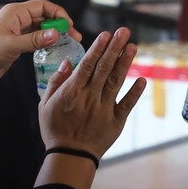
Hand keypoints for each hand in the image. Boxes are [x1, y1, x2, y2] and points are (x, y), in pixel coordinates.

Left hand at [0, 0, 72, 83]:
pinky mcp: (18, 42)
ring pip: (42, 28)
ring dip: (55, 34)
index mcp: (15, 12)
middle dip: (60, 24)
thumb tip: (56, 34)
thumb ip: (34, 40)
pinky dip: (46, 41)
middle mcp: (18, 18)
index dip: (58, 13)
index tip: (69, 25)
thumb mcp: (11, 45)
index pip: (43, 6)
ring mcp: (18, 30)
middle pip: (45, 16)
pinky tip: (54, 48)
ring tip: (68, 42)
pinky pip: (37, 38)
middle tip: (74, 36)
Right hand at [39, 27, 144, 158]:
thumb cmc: (55, 129)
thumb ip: (57, 82)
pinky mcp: (115, 121)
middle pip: (104, 68)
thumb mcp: (45, 105)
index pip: (87, 65)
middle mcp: (89, 97)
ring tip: (133, 46)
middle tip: (123, 31)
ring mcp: (104, 109)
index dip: (98, 49)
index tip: (106, 34)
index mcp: (72, 92)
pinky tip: (142, 79)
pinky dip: (135, 92)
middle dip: (114, 48)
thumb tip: (68, 62)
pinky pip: (127, 104)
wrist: (69, 156)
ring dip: (125, 63)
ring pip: (116, 82)